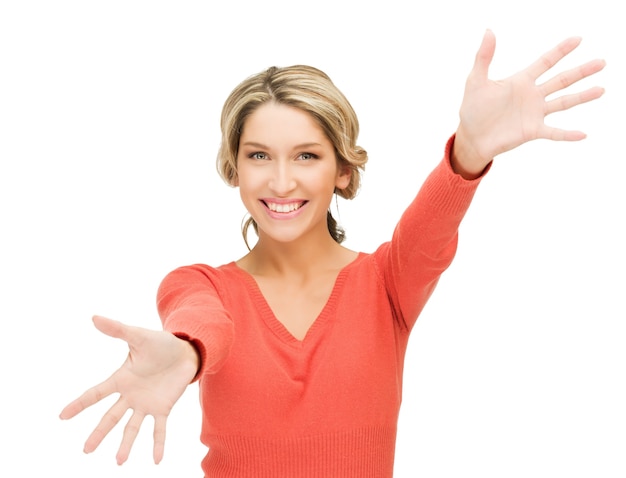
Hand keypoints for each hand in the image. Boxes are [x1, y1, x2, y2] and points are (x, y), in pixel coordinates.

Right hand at [59, 315, 198, 464]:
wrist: (185, 351)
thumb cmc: (159, 344)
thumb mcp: (138, 336)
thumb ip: (117, 329)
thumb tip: (94, 317)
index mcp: (121, 378)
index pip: (96, 393)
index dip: (80, 404)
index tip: (62, 416)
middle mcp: (130, 395)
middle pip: (111, 417)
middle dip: (98, 433)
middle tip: (86, 450)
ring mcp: (146, 404)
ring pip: (132, 427)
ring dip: (126, 444)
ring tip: (119, 462)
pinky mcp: (163, 408)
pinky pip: (159, 429)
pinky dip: (158, 444)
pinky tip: (157, 460)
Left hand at [452, 30, 605, 177]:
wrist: (471, 137)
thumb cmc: (473, 109)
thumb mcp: (476, 81)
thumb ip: (483, 57)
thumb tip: (489, 31)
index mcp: (521, 81)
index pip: (545, 62)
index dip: (560, 51)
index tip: (578, 39)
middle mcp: (532, 96)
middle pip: (562, 80)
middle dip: (581, 71)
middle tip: (602, 62)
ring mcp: (534, 113)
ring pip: (563, 102)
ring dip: (582, 96)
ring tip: (601, 89)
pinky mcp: (532, 131)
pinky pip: (553, 133)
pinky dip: (567, 134)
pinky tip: (583, 134)